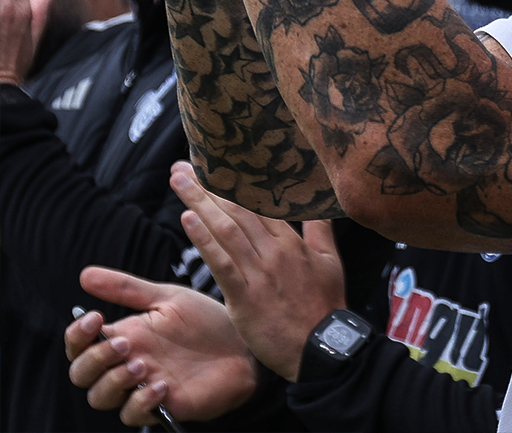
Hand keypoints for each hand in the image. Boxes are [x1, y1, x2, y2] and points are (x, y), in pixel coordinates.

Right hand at [66, 268, 256, 425]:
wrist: (243, 345)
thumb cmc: (205, 321)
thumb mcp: (168, 298)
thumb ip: (128, 289)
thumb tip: (84, 274)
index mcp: (126, 335)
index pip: (80, 345)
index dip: (77, 336)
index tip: (95, 318)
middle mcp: (126, 363)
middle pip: (82, 374)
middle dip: (95, 359)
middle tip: (125, 343)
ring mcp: (140, 387)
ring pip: (100, 397)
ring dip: (114, 381)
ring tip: (142, 364)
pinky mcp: (160, 407)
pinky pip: (133, 415)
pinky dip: (140, 402)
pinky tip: (162, 385)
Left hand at [171, 161, 345, 380]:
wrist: (320, 347)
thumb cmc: (325, 305)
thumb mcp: (330, 261)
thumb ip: (320, 230)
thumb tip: (318, 202)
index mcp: (292, 241)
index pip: (260, 203)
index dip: (236, 184)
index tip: (215, 166)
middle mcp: (273, 251)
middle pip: (237, 210)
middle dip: (208, 187)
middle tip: (182, 166)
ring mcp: (258, 272)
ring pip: (226, 230)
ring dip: (199, 203)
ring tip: (178, 181)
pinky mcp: (244, 296)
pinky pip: (221, 262)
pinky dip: (203, 239)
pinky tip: (187, 220)